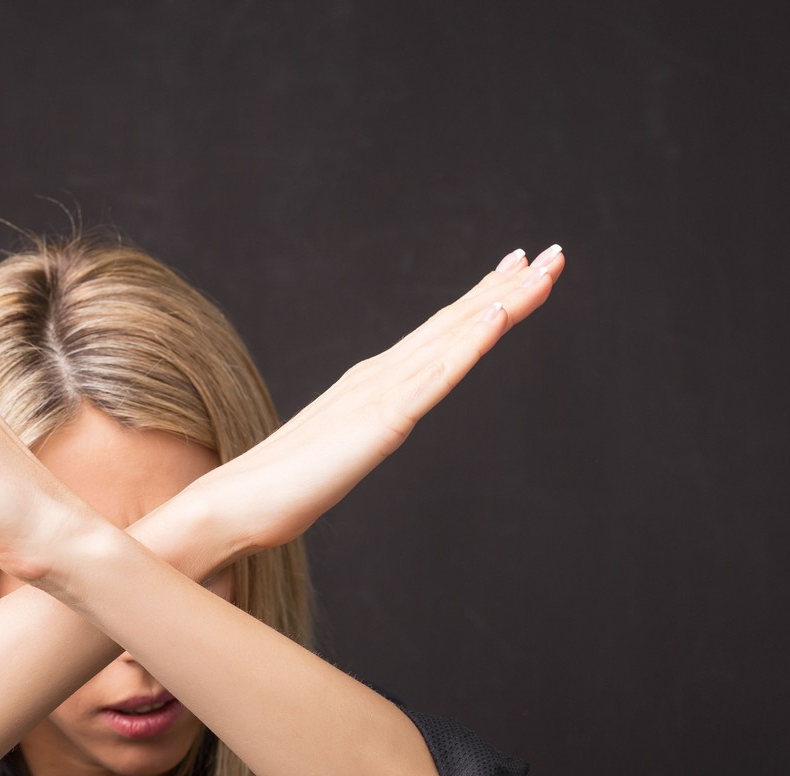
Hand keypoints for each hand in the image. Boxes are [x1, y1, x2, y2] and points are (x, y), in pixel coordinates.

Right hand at [185, 244, 566, 565]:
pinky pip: (434, 378)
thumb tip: (372, 436)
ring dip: (502, 302)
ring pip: (453, 339)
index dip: (480, 302)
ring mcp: (380, 395)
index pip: (437, 336)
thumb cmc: (277, 491)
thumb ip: (358, 437)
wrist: (236, 506)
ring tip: (544, 271)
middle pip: (454, 324)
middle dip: (505, 288)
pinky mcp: (380, 422)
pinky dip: (469, 344)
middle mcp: (379, 377)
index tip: (516, 273)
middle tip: (553, 254)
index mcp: (371, 385)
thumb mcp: (337, 455)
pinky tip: (497, 317)